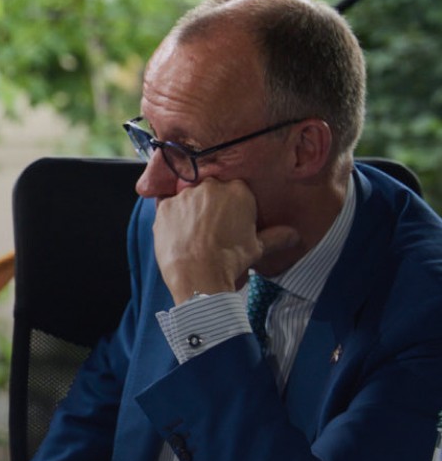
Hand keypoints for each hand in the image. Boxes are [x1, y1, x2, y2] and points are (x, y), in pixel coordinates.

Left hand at [151, 180, 302, 301]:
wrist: (199, 274)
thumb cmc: (230, 260)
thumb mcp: (258, 247)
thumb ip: (277, 236)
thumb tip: (295, 236)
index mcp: (238, 190)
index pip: (235, 190)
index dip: (231, 207)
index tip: (229, 222)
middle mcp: (211, 186)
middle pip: (210, 191)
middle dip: (210, 206)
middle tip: (210, 229)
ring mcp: (185, 195)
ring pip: (188, 198)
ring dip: (190, 211)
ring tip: (192, 234)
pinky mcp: (164, 206)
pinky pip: (166, 207)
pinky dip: (171, 218)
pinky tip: (176, 234)